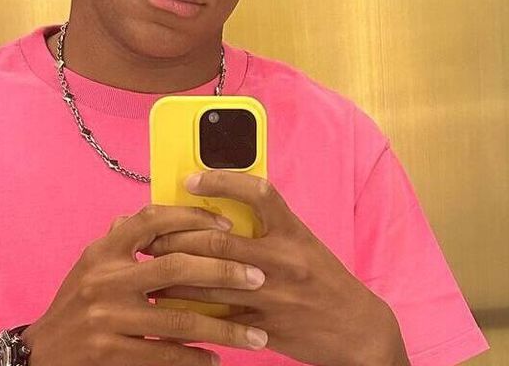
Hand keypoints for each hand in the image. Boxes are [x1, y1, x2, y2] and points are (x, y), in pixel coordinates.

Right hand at [22, 204, 270, 365]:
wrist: (41, 353)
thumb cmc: (75, 304)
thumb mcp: (91, 264)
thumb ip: (121, 240)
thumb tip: (149, 213)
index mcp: (103, 251)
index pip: (151, 220)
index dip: (192, 218)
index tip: (228, 228)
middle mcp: (104, 280)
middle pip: (175, 267)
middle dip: (223, 272)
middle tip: (258, 278)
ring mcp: (106, 317)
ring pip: (179, 319)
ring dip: (223, 327)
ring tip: (255, 334)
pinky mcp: (109, 352)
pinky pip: (163, 353)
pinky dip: (194, 357)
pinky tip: (216, 358)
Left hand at [145, 171, 410, 365]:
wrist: (358, 330)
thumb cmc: (326, 282)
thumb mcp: (304, 245)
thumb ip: (268, 229)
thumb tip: (219, 213)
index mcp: (294, 233)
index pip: (258, 193)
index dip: (222, 180)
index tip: (191, 179)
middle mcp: (283, 262)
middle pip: (218, 241)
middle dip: (178, 238)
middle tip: (152, 236)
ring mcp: (272, 297)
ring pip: (209, 282)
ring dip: (173, 275)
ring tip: (150, 268)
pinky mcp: (263, 329)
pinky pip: (217, 320)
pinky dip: (190, 312)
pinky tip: (169, 306)